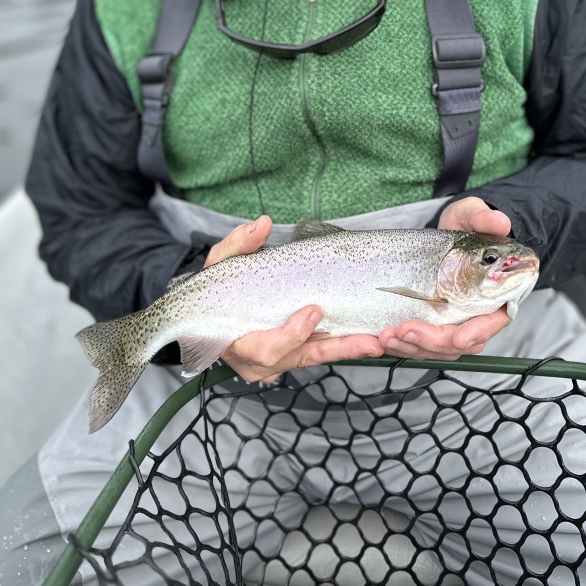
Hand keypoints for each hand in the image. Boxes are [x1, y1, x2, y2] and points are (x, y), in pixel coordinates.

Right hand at [207, 216, 383, 383]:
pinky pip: (319, 353)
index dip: (291, 335)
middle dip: (334, 349)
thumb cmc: (215, 290)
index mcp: (236, 341)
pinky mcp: (293, 355)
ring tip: (375, 341)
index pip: (266, 349)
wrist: (211, 312)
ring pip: (315, 357)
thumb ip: (238, 245)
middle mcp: (257, 360)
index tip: (313, 310)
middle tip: (366, 339)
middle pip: (299, 358)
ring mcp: (277, 361)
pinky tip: (367, 338)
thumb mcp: (220, 264)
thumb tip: (262, 224)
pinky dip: (343, 346)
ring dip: (346, 349)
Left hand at [377, 196, 513, 359]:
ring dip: (412, 347)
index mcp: (493, 293)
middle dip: (432, 342)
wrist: (446, 230)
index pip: (492, 322)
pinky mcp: (430, 322)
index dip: (478, 332)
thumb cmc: (465, 226)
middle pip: (460, 341)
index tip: (459, 338)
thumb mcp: (472, 215)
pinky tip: (382, 340)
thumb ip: (484, 218)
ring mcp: (451, 320)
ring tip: (388, 337)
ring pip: (436, 348)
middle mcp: (473, 312)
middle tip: (406, 331)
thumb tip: (500, 222)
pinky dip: (401, 345)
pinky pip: (419, 343)